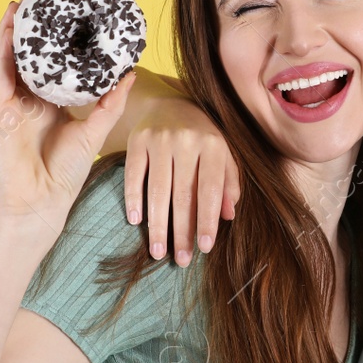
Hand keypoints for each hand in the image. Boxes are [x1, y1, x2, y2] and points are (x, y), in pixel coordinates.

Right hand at [0, 1, 137, 235]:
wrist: (42, 203)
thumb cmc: (64, 173)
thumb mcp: (93, 131)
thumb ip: (110, 104)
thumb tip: (130, 76)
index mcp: (48, 104)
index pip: (50, 65)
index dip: (54, 41)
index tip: (66, 15)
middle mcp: (26, 101)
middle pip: (25, 57)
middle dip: (29, 28)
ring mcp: (10, 105)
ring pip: (6, 60)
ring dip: (10, 32)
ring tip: (19, 5)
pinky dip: (2, 51)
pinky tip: (8, 30)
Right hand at [123, 96, 239, 265]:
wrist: (169, 102)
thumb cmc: (202, 136)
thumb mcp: (223, 153)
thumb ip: (229, 182)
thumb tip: (229, 216)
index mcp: (213, 145)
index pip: (211, 190)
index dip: (207, 221)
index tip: (204, 248)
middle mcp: (187, 141)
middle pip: (184, 194)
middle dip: (182, 231)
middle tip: (181, 259)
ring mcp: (159, 139)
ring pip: (158, 189)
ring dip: (157, 224)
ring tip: (157, 252)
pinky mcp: (137, 139)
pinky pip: (134, 174)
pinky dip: (133, 198)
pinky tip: (135, 221)